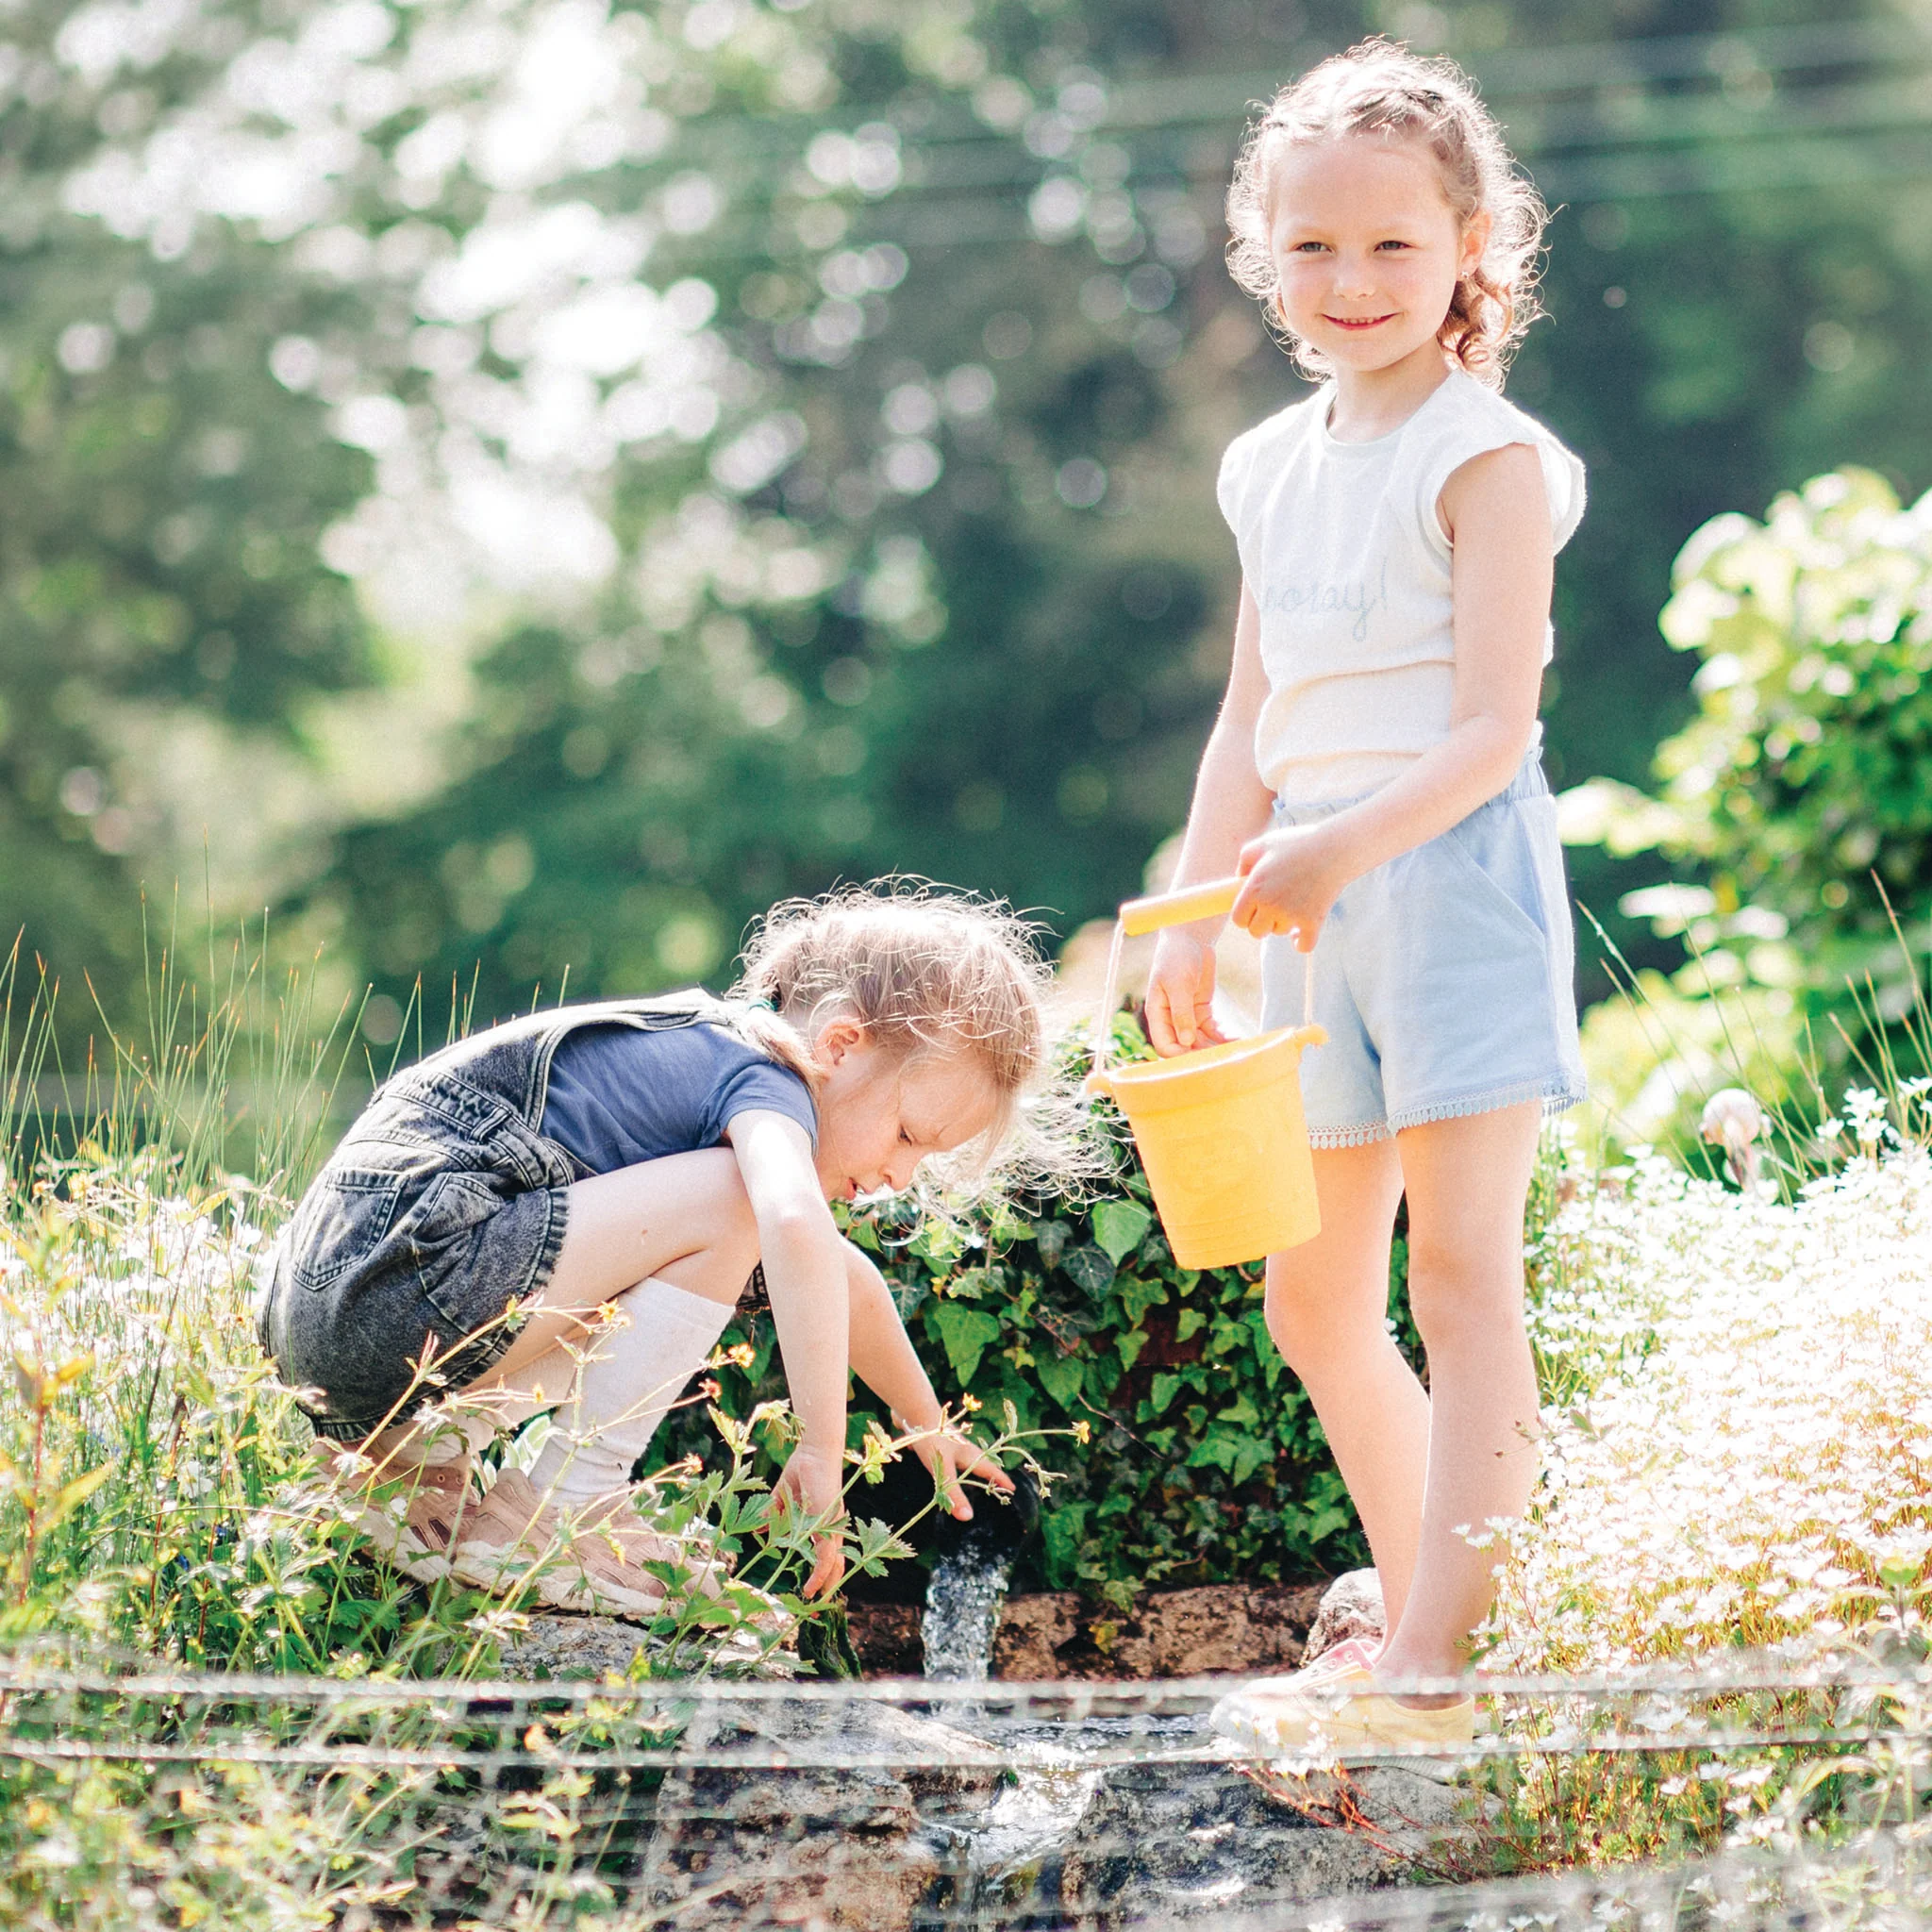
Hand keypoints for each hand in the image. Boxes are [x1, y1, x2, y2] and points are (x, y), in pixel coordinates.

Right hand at [772, 1443, 846, 1598]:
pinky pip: (825, 1557)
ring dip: (824, 1589)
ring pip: (834, 1566)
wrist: (813, 1450)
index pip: (828, 1557)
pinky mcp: (828, 1525)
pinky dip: (819, 1575)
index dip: (822, 1576)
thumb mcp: (783, 1498)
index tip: (811, 1596)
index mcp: (824, 1524)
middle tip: (816, 1613)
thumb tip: (758, 1530)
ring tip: (812, 1608)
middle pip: (836, 1567)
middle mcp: (832, 1529)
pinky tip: (809, 1589)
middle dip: (827, 1591)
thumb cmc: (802, 1469)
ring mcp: (833, 1527)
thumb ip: (773, 1514)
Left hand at [900, 1419, 1015, 1521]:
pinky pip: (942, 1454)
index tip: (1013, 1489)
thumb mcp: (944, 1470)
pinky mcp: (933, 1441)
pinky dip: (945, 1462)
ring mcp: (947, 1443)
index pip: (990, 1470)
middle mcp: (961, 1448)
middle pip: (978, 1463)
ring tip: (968, 1476)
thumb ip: (954, 1493)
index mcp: (969, 1454)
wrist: (913, 1409)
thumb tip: (968, 1518)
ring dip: (966, 1467)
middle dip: (986, 1474)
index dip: (1001, 1480)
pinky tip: (935, 1466)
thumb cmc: (933, 1440)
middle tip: (994, 1483)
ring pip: (960, 1458)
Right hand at [1144, 930, 1229, 1055]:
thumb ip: (1181, 1013)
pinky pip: (1213, 1031)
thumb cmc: (1177, 956)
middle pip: (1185, 1048)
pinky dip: (1224, 1037)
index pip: (1165, 1045)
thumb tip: (1186, 1042)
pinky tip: (1239, 1040)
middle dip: (1203, 1055)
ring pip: (1201, 1042)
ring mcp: (1188, 1017)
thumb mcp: (1178, 984)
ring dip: (1216, 1049)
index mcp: (1157, 1014)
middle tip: (1224, 1059)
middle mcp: (1171, 1019)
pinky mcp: (1202, 1012)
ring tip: (1236, 1052)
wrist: (1191, 937)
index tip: (1200, 1059)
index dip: (1180, 1056)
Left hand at [1231, 823, 1346, 948]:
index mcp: (1255, 889)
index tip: (1251, 908)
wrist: (1334, 848)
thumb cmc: (1298, 843)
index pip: (1238, 919)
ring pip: (1279, 932)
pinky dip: (1300, 943)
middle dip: (1260, 922)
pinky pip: (1303, 946)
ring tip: (1291, 905)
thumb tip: (1239, 878)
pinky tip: (1299, 933)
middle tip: (1270, 909)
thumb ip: (1245, 861)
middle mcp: (1271, 905)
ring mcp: (1293, 915)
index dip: (1243, 915)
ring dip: (1281, 924)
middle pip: (1256, 932)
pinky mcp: (1314, 921)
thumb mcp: (1264, 843)